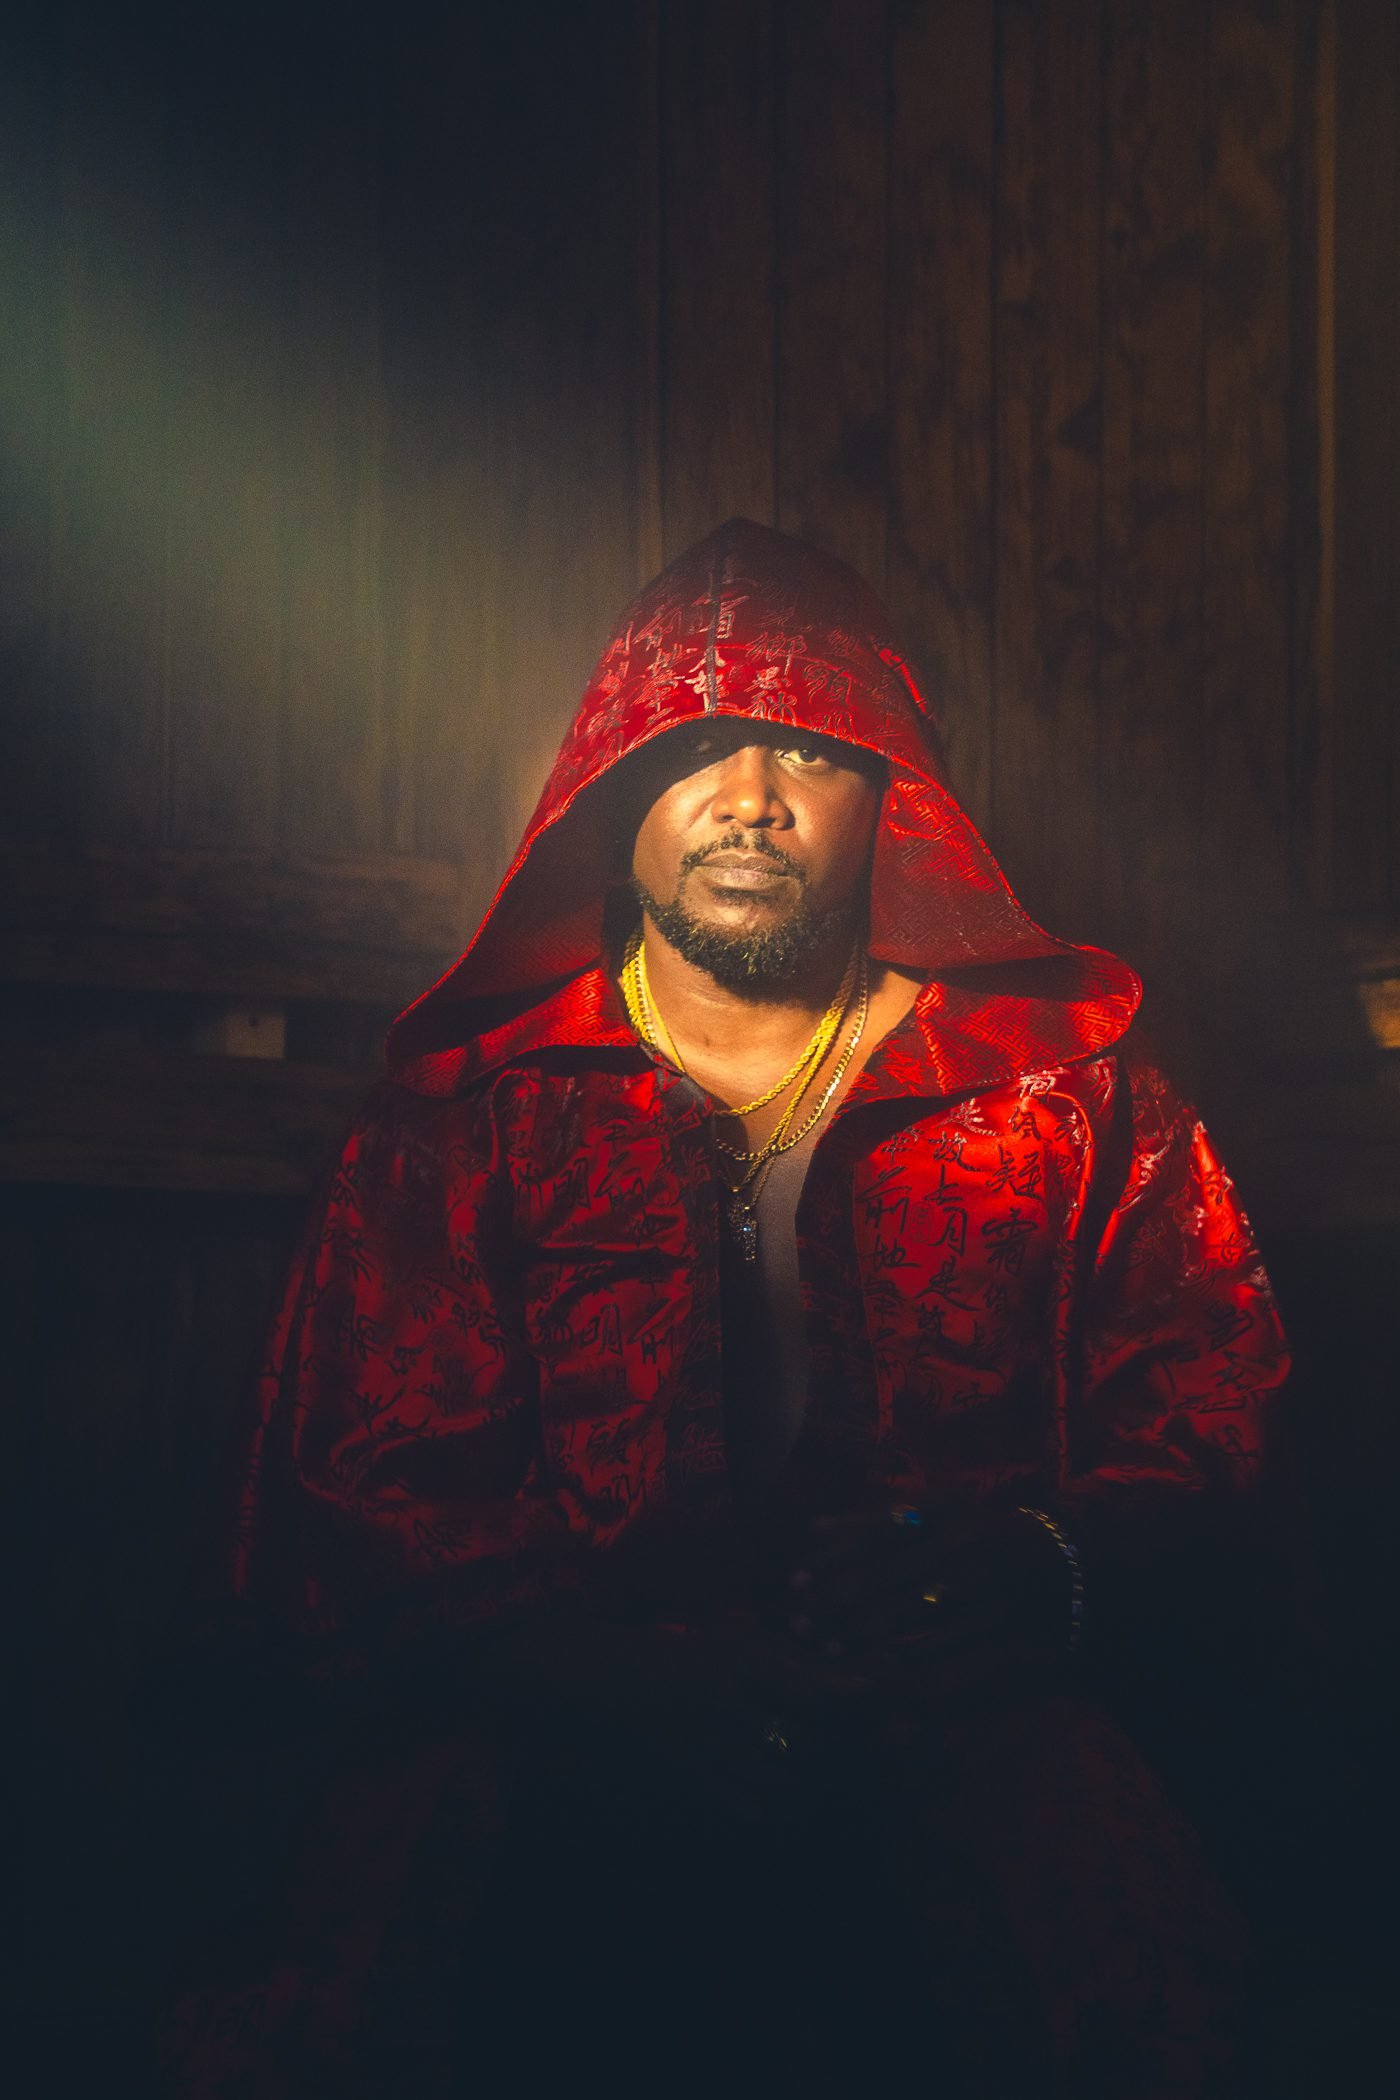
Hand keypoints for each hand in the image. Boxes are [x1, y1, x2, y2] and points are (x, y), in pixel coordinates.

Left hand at [778, 1504, 1075, 1697]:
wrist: (1055, 1557)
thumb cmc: (975, 1531)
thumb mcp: (931, 1513)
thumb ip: (875, 1519)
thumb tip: (813, 1529)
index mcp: (941, 1509)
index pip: (873, 1534)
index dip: (830, 1558)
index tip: (793, 1580)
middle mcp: (961, 1540)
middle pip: (886, 1575)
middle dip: (837, 1602)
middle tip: (798, 1624)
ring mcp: (982, 1580)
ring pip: (911, 1611)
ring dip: (865, 1633)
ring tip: (826, 1650)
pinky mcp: (999, 1617)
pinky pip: (949, 1642)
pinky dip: (916, 1653)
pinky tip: (884, 1667)